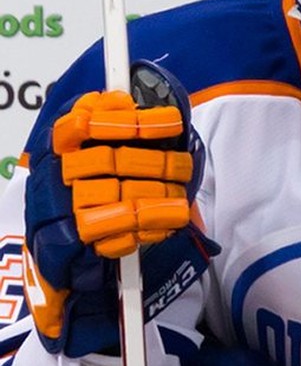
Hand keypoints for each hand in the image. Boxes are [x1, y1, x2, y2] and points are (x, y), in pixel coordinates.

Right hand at [24, 60, 218, 357]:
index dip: (124, 119)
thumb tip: (124, 98)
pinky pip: (114, 232)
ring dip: (158, 196)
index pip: (80, 123)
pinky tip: (170, 222)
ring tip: (182, 199)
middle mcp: (50, 178)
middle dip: (157, 163)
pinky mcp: (66, 245)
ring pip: (116, 195)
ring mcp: (55, 212)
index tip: (170, 121)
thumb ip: (109, 129)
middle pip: (109, 161)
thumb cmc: (87, 205)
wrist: (62, 267)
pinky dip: (148, 226)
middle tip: (185, 168)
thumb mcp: (94, 164)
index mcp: (55, 152)